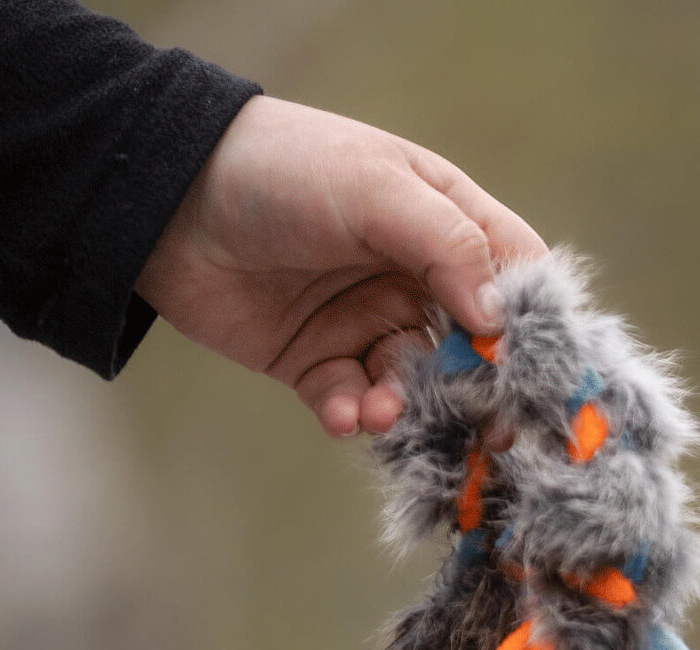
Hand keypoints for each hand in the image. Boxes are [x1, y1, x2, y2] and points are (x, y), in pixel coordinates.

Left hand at [136, 96, 546, 436]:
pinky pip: (351, 402)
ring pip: (413, 384)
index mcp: (445, 224)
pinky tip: (342, 415)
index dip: (533, 325)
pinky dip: (352, 416)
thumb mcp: (376, 189)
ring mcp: (366, 321)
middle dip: (477, 390)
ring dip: (406, 407)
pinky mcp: (317, 360)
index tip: (535, 370)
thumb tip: (499, 321)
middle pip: (473, 348)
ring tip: (383, 414)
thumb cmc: (282, 168)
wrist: (163, 196)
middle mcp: (415, 279)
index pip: (514, 279)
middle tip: (486, 431)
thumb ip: (448, 246)